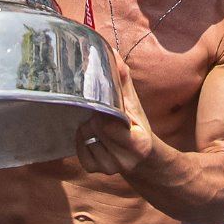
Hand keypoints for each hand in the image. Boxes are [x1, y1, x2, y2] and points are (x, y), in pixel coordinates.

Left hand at [75, 51, 153, 175]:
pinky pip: (79, 149)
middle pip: (95, 127)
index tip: (103, 102)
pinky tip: (93, 135)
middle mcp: (124, 160)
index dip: (103, 111)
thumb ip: (122, 80)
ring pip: (85, 136)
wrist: (143, 159)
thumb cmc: (137, 126)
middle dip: (96, 115)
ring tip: (101, 124)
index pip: (109, 124)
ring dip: (89, 126)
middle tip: (102, 110)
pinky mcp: (96, 170)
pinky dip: (82, 138)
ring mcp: (109, 168)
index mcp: (138, 143)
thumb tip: (112, 52)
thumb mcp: (135, 104)